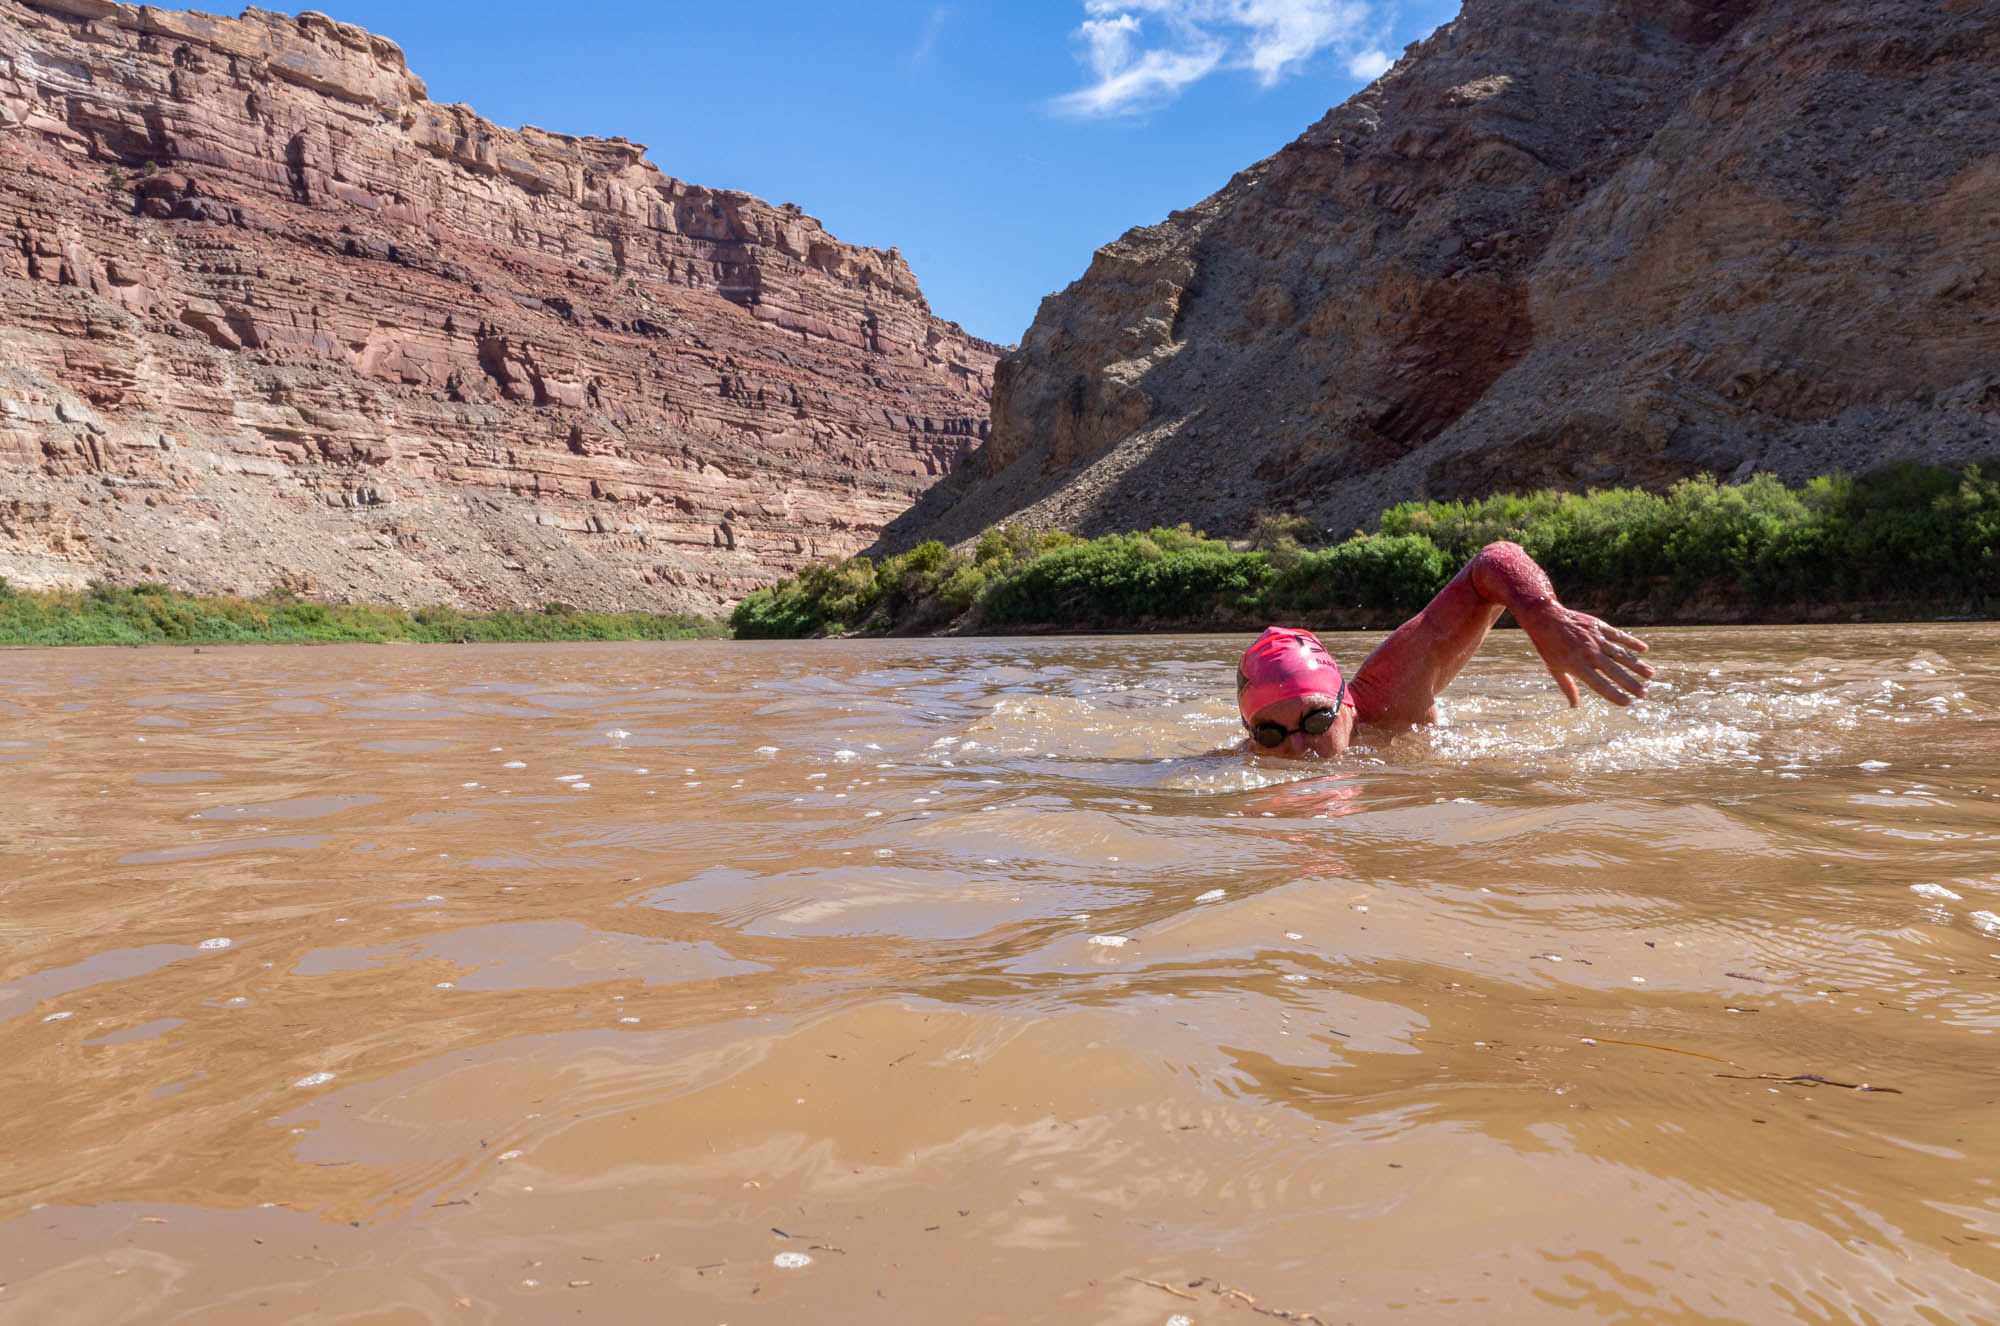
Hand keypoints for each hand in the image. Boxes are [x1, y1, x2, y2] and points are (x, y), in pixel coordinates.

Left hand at [1518, 602, 1653, 706]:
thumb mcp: (1554, 668)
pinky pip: (1618, 636)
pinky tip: (1644, 649)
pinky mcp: (1599, 627)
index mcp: (1577, 666)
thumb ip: (1567, 687)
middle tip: (1643, 693)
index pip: (1599, 684)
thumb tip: (1574, 706)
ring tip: (1650, 674)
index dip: (1614, 695)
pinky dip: (1631, 642)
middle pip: (1614, 671)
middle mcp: (1588, 653)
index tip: (1627, 703)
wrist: (1545, 618)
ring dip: (1637, 665)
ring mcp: (1595, 639)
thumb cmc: (1549, 647)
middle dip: (1631, 683)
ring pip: (1620, 654)